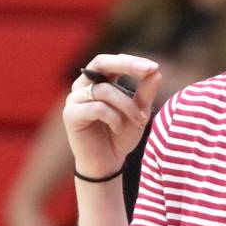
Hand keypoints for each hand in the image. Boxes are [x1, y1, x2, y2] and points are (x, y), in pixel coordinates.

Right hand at [63, 54, 160, 178]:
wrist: (107, 164)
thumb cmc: (121, 136)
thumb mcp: (139, 113)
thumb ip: (145, 92)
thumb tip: (156, 71)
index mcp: (98, 80)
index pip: (112, 61)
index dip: (132, 61)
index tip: (154, 67)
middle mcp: (83, 86)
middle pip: (101, 63)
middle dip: (126, 65)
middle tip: (148, 70)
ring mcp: (74, 99)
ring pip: (105, 90)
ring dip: (127, 105)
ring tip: (140, 120)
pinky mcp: (70, 114)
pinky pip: (97, 107)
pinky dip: (113, 117)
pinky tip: (118, 129)